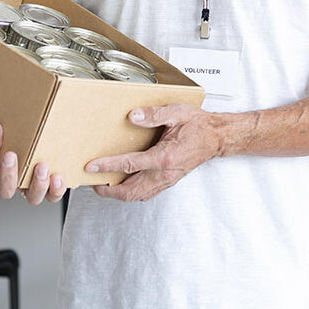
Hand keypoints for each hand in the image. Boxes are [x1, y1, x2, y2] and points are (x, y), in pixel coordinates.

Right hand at [0, 122, 67, 204]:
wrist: (11, 149)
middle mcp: (6, 183)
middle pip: (4, 187)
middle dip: (7, 172)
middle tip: (10, 154)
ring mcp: (26, 187)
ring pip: (30, 197)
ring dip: (36, 184)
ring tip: (41, 166)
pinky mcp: (45, 188)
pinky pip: (51, 196)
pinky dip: (56, 190)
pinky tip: (57, 177)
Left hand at [87, 104, 222, 201]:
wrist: (217, 137)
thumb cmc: (199, 125)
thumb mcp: (177, 113)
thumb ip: (153, 115)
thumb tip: (132, 117)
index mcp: (164, 157)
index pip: (129, 164)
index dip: (107, 166)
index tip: (91, 166)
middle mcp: (164, 173)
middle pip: (130, 190)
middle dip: (108, 190)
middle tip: (92, 182)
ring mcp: (167, 180)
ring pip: (137, 195)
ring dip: (118, 193)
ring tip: (104, 185)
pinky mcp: (168, 181)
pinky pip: (146, 193)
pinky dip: (131, 192)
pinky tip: (124, 184)